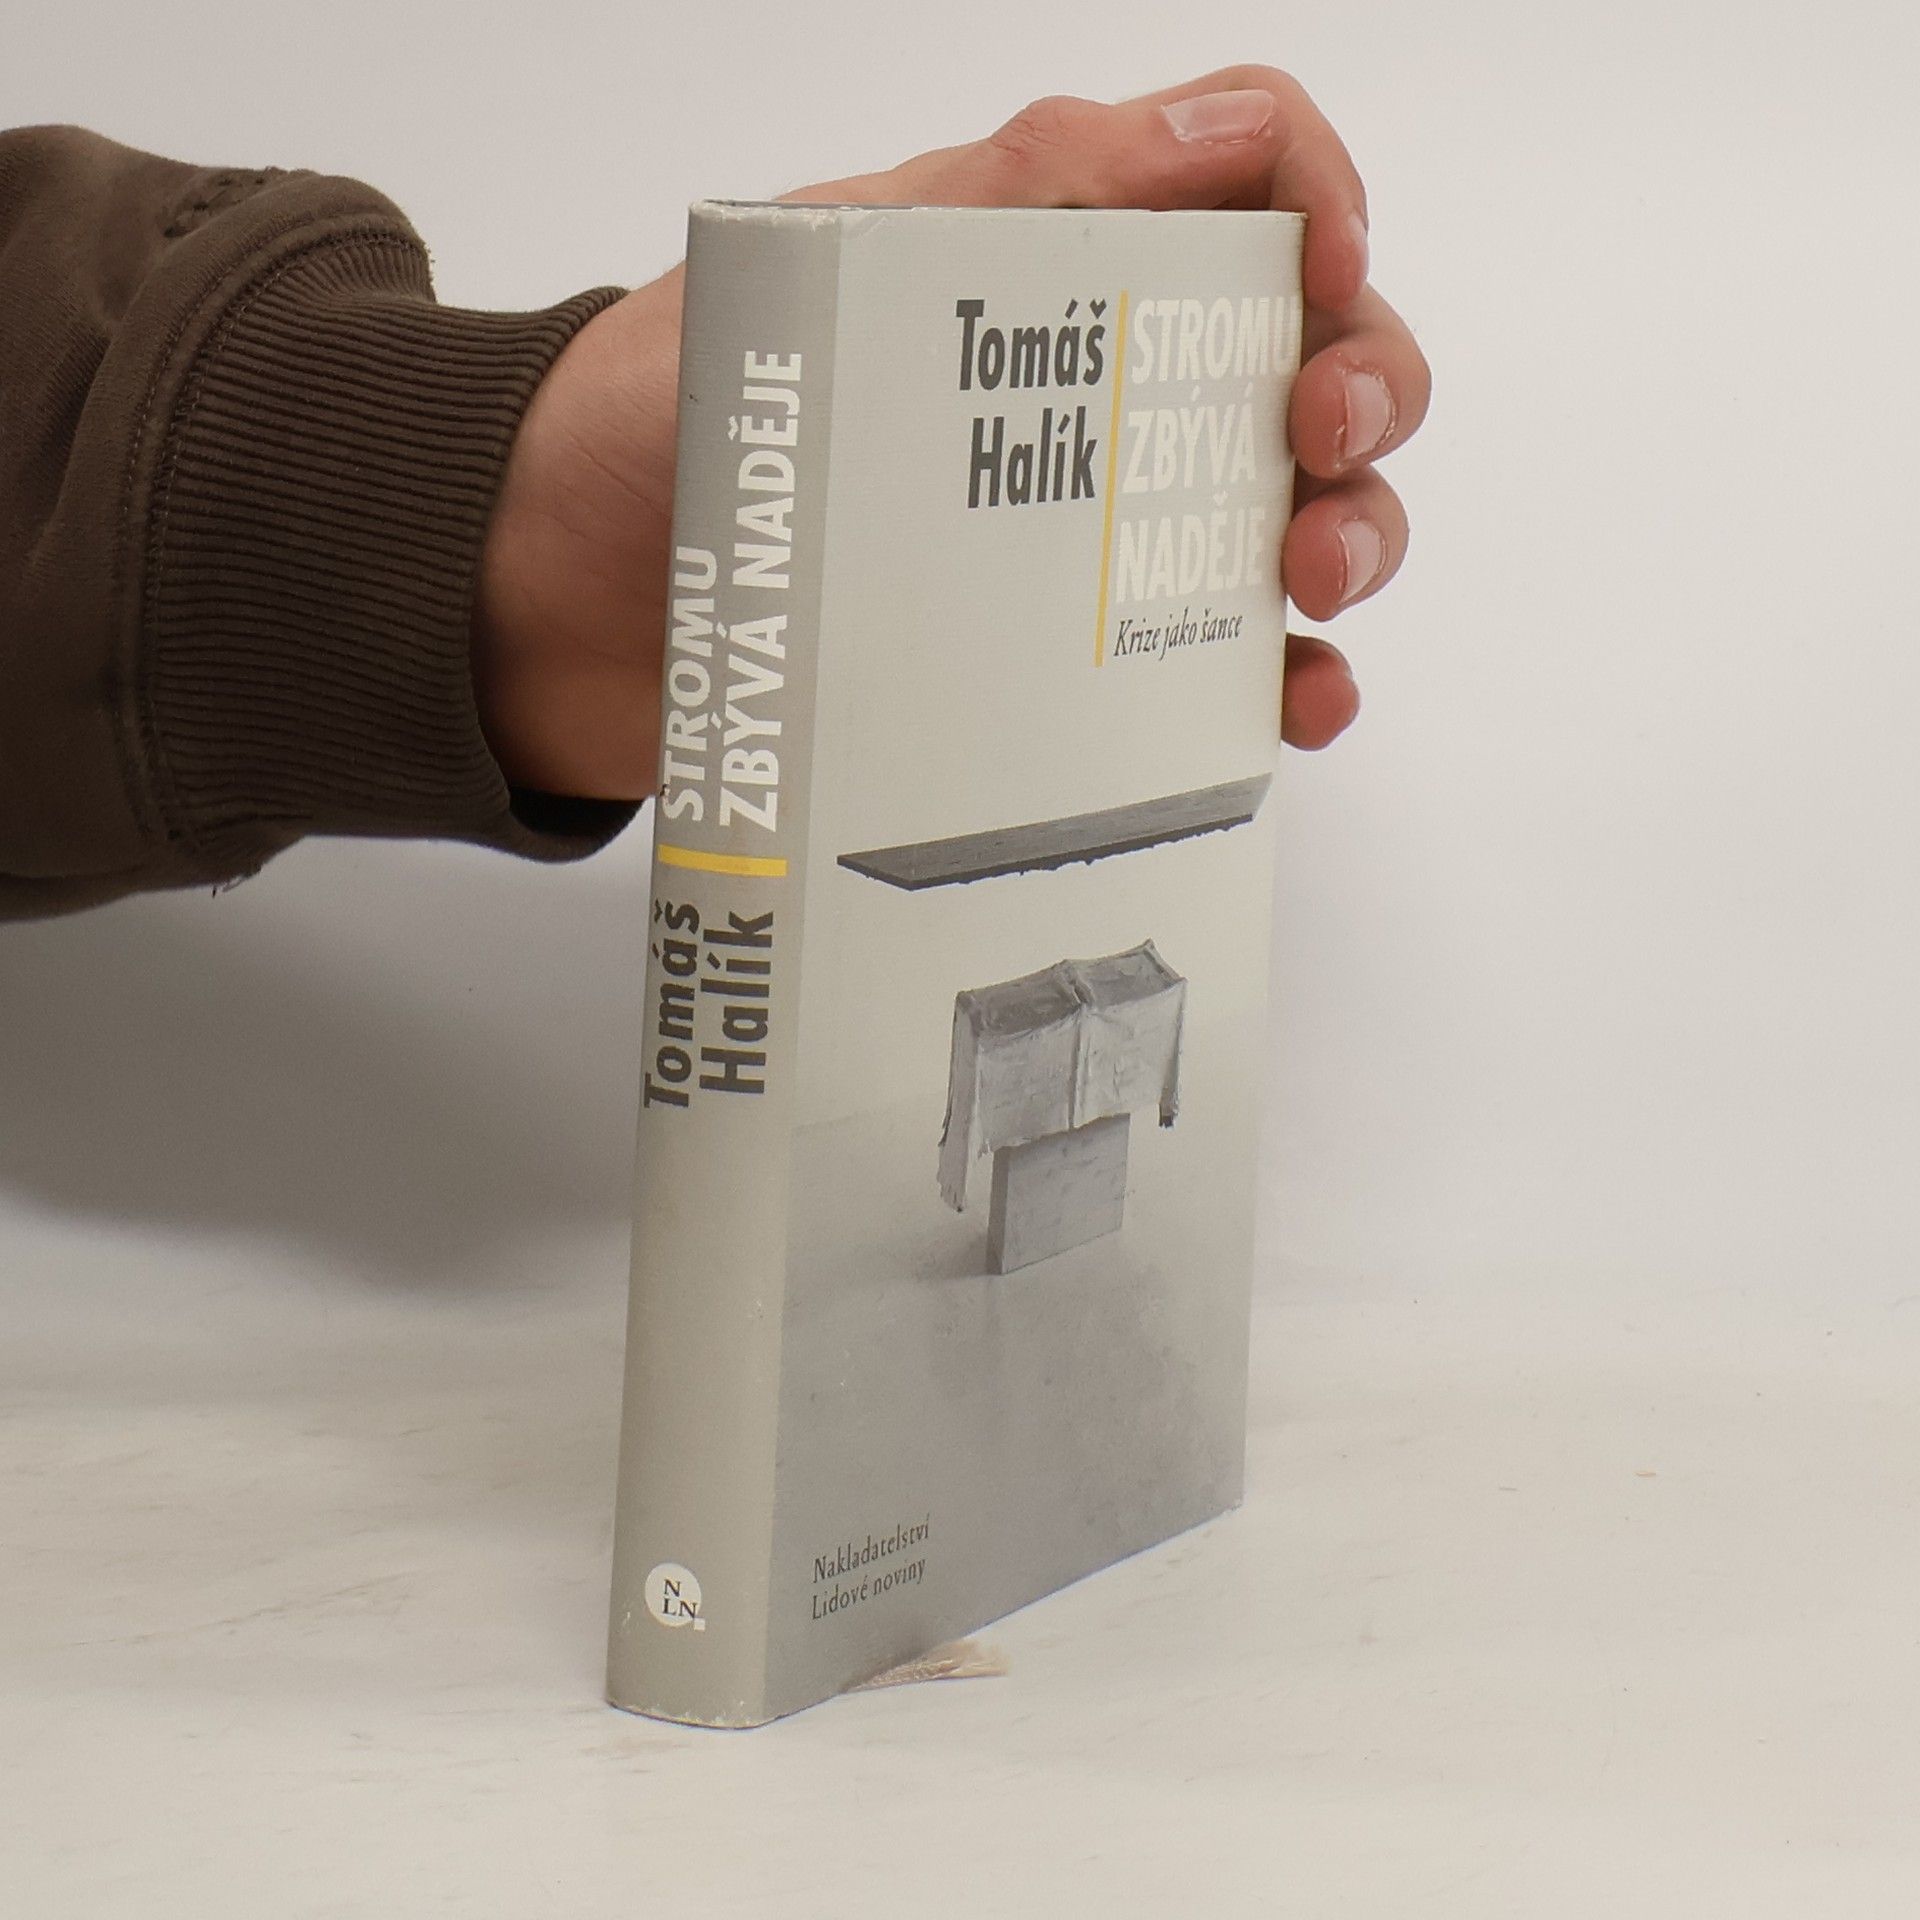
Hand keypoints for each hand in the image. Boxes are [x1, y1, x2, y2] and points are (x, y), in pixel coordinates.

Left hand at [473, 66, 1431, 798]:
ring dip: (1350, 533)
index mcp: (1041, 257)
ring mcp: (1077, 532)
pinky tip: (1294, 701)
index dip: (1322, 202)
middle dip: (1362, 386)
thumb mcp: (825, 274)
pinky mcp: (1053, 662)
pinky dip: (1277, 683)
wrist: (549, 601)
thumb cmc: (659, 416)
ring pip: (1281, 512)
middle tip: (1319, 444)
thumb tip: (1223, 129)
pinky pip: (1206, 667)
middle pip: (1301, 354)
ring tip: (1313, 583)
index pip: (1242, 178)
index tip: (1325, 274)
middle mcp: (1084, 389)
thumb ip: (1015, 194)